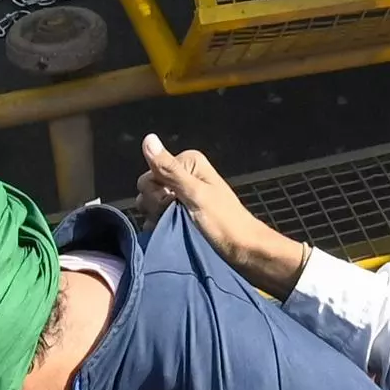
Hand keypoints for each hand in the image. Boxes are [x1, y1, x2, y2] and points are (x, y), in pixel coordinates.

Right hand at [133, 134, 306, 292]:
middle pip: (147, 188)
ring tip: (176, 225)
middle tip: (176, 216)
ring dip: (157, 217)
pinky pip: (156, 217)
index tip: (172, 204)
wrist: (243, 250)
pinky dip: (159, 226)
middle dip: (155, 205)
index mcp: (188, 163)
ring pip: (149, 204)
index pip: (149, 174)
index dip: (155, 192)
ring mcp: (181, 195)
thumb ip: (170, 170)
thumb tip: (148, 138)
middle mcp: (183, 175)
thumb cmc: (224, 222)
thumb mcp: (196, 194)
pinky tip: (170, 234)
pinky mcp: (181, 213)